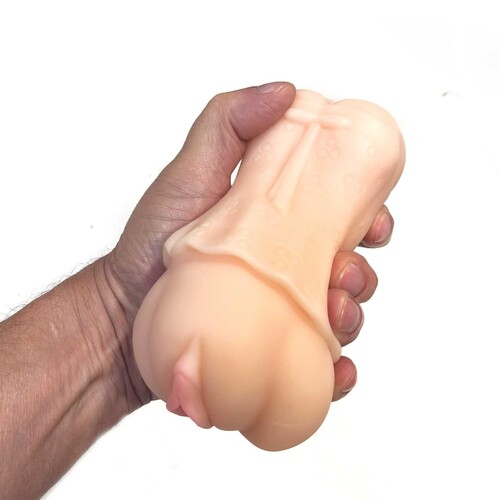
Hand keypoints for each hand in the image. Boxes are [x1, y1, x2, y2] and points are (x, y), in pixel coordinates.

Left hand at [105, 82, 393, 405]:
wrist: (122, 316)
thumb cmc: (151, 244)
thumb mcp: (187, 173)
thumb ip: (227, 125)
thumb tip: (286, 92)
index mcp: (278, 227)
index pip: (340, 219)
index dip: (370, 219)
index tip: (372, 224)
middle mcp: (284, 269)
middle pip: (350, 269)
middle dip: (363, 272)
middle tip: (344, 274)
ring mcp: (280, 314)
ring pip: (341, 318)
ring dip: (353, 317)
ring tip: (334, 315)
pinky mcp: (272, 354)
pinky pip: (317, 366)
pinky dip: (336, 371)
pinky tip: (334, 369)